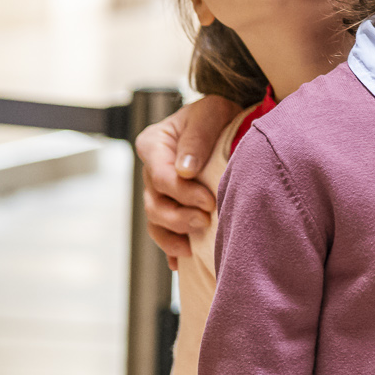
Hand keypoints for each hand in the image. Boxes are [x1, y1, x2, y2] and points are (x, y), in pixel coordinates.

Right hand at [137, 97, 240, 265]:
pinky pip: (162, 231)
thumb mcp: (209, 114)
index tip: (209, 201)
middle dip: (179, 218)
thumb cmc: (216, 113)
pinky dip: (171, 247)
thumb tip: (185, 170)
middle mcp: (150, 169)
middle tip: (206, 221)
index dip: (183, 193)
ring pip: (155, 221)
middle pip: (154, 204)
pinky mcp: (168, 203)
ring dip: (173, 236)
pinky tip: (181, 262)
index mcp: (153, 144)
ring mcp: (156, 189)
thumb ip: (196, 139)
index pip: (160, 177)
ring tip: (193, 245)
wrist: (224, 119)